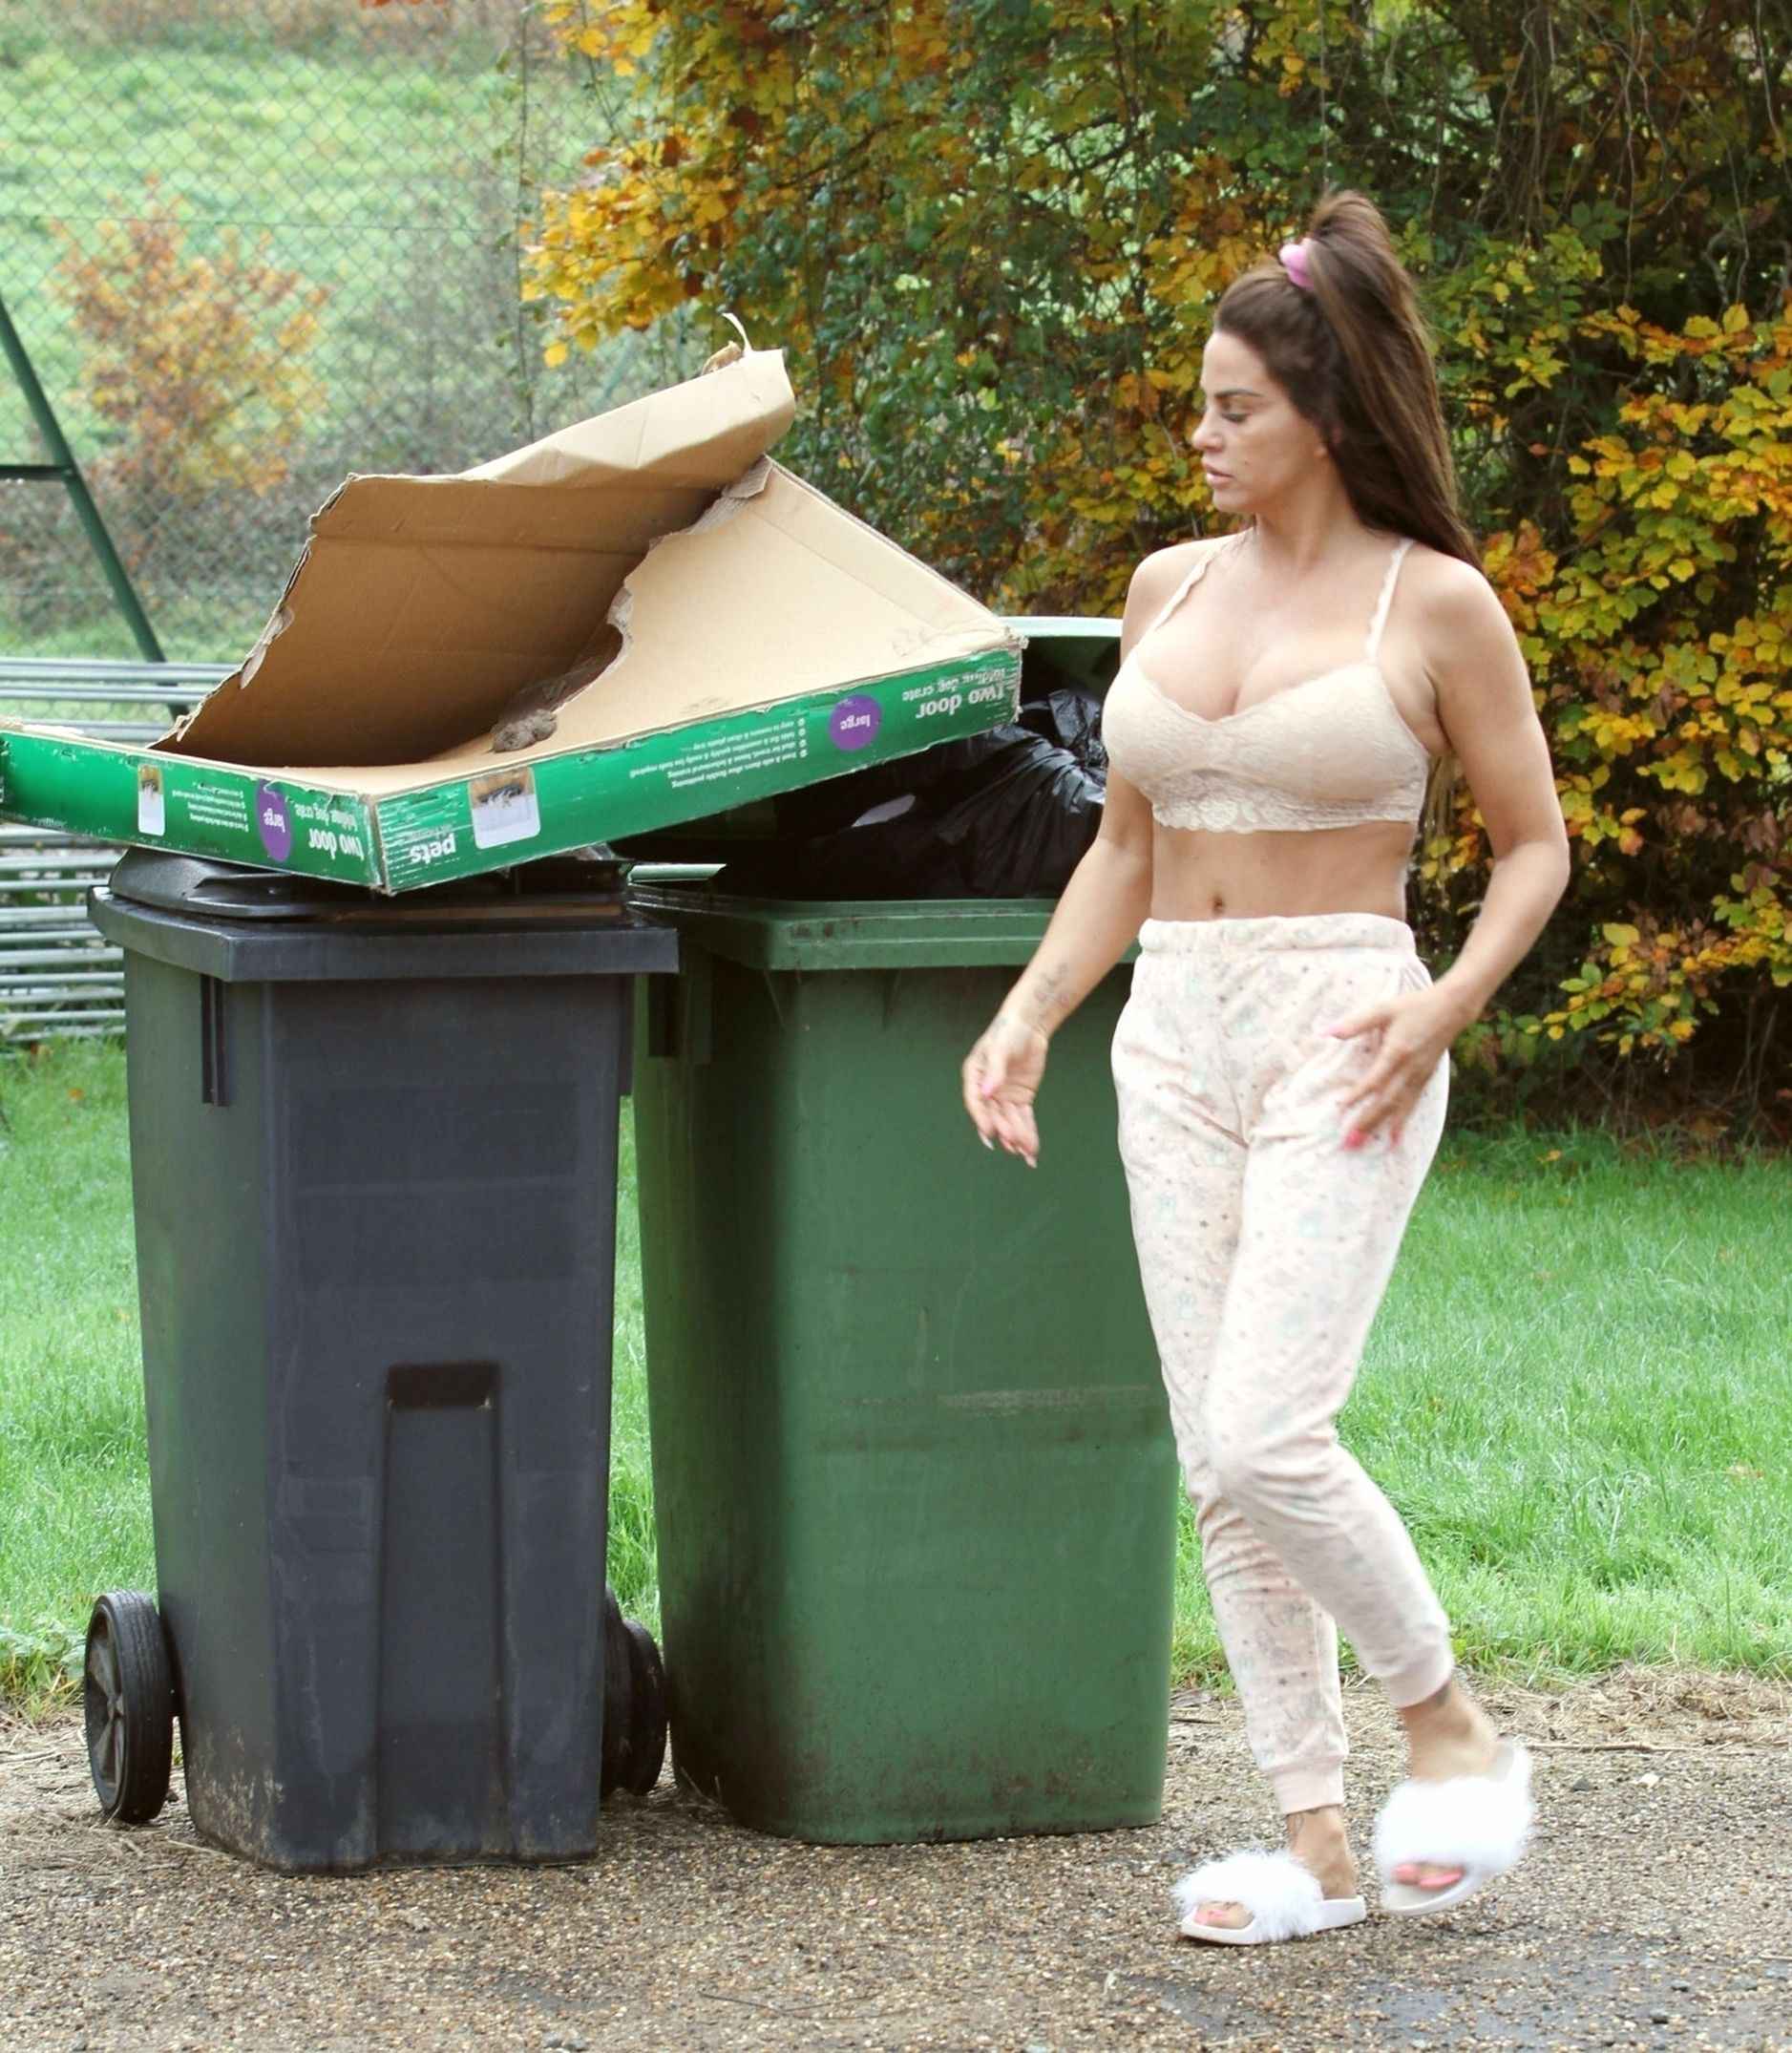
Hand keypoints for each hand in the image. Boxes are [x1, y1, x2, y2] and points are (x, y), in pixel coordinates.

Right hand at [961, 1014, 1047, 1166]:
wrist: (1029, 1025)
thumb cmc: (1008, 1031)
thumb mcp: (999, 1048)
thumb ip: (995, 1070)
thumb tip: (987, 1091)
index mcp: (974, 1076)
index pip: (975, 1101)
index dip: (982, 1118)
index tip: (990, 1133)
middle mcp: (987, 1090)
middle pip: (994, 1114)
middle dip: (1004, 1130)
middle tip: (1013, 1144)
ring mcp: (1004, 1096)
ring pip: (1010, 1121)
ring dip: (1017, 1137)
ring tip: (1026, 1154)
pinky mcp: (1021, 1098)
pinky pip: (1024, 1118)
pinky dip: (1028, 1132)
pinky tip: (1031, 1148)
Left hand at [1326, 989, 1456, 1147]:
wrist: (1452, 1008)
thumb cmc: (1415, 1006)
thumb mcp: (1383, 1009)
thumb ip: (1356, 1023)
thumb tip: (1327, 1032)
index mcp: (1397, 1052)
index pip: (1375, 1079)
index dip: (1358, 1094)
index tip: (1340, 1108)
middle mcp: (1409, 1069)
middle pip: (1385, 1101)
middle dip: (1366, 1122)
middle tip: (1348, 1142)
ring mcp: (1419, 1077)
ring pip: (1398, 1108)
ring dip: (1380, 1128)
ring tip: (1363, 1146)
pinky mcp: (1425, 1080)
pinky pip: (1411, 1106)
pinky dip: (1401, 1124)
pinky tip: (1394, 1140)